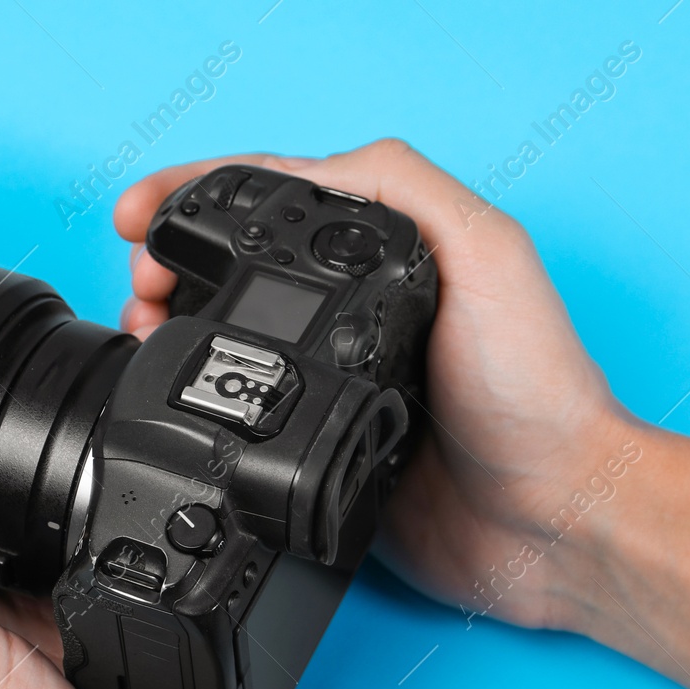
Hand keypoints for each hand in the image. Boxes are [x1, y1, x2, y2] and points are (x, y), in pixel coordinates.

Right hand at [123, 142, 689, 688]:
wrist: (553, 522)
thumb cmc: (537, 391)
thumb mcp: (486, 254)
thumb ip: (406, 190)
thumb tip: (310, 165)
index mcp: (391, 257)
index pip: (278, 202)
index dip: (199, 196)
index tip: (139, 216)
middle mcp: (361, 318)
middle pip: (241, 270)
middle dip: (172, 264)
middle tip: (136, 286)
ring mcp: (339, 387)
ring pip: (233, 342)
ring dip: (174, 327)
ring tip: (140, 332)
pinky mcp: (325, 457)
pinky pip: (247, 421)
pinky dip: (199, 403)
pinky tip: (175, 399)